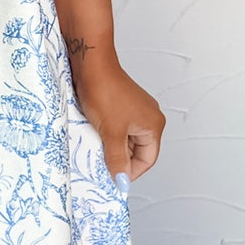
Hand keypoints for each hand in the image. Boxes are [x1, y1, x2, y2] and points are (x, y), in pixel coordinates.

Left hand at [68, 51, 164, 187]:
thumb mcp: (111, 133)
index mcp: (154, 125)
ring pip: (125, 139)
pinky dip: (107, 133)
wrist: (91, 64)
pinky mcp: (123, 104)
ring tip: (96, 146)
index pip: (147, 160)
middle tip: (101, 163)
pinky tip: (94, 133)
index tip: (112, 178)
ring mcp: (136, 110)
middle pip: (137, 150)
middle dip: (119, 158)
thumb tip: (122, 181)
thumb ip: (118, 160)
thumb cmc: (104, 93)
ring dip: (111, 145)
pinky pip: (118, 127)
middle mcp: (149, 117)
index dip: (130, 171)